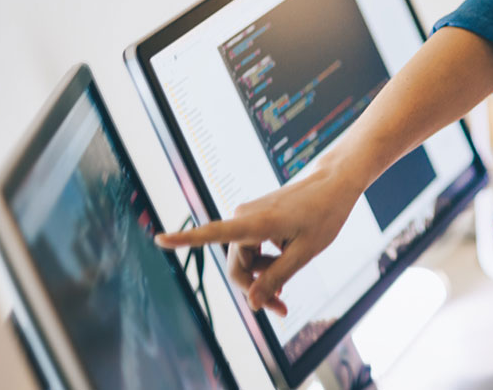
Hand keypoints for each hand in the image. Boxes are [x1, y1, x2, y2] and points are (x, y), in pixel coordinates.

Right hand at [155, 162, 360, 315]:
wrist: (334, 183)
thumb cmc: (324, 214)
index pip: (214, 233)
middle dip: (255, 289)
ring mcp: (249, 216)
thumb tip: (251, 304)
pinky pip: (252, 248)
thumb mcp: (305, 252)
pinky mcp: (255, 217)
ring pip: (245, 259)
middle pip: (236, 265)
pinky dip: (265, 262)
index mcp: (256, 222)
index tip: (159, 238)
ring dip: (262, 277)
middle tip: (281, 309)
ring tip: (286, 291)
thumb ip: (277, 277)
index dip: (185, 239)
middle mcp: (245, 216)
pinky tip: (284, 267)